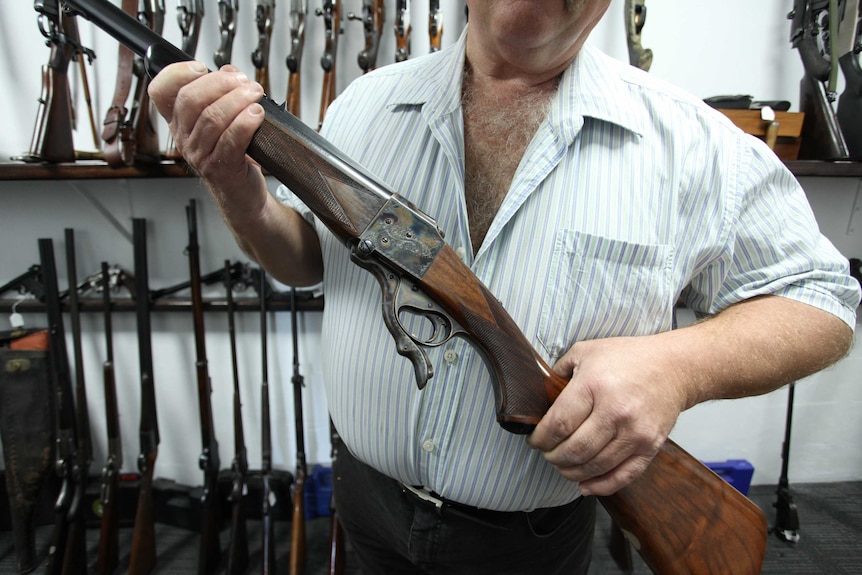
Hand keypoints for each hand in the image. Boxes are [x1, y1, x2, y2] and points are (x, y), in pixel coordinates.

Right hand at [148, 61, 267, 222]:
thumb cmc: (234, 157)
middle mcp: (184, 138)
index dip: (176, 73)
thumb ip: (222, 93)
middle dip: (220, 83)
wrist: (243, 195)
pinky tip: (257, 115)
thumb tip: (230, 71)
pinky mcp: (221, 168)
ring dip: (238, 100)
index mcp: (179, 122)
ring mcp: (200, 155)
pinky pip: (231, 139)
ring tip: (255, 94)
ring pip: (213, 117)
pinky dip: (246, 122)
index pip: (160, 91)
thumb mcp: (223, 122)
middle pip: (190, 99)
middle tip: (243, 81)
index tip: (201, 67)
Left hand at [527, 335, 688, 495]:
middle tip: (547, 453)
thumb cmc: (629, 358)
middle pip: (575, 450)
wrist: (675, 367)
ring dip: (571, 472)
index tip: (535, 440)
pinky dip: (600, 486)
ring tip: (563, 465)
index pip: (559, 424)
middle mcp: (616, 411)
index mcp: (595, 386)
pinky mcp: (651, 447)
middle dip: (553, 457)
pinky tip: (585, 484)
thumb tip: (539, 396)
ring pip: (594, 467)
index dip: (541, 439)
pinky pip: (623, 476)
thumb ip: (558, 372)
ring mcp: (636, 432)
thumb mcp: (586, 351)